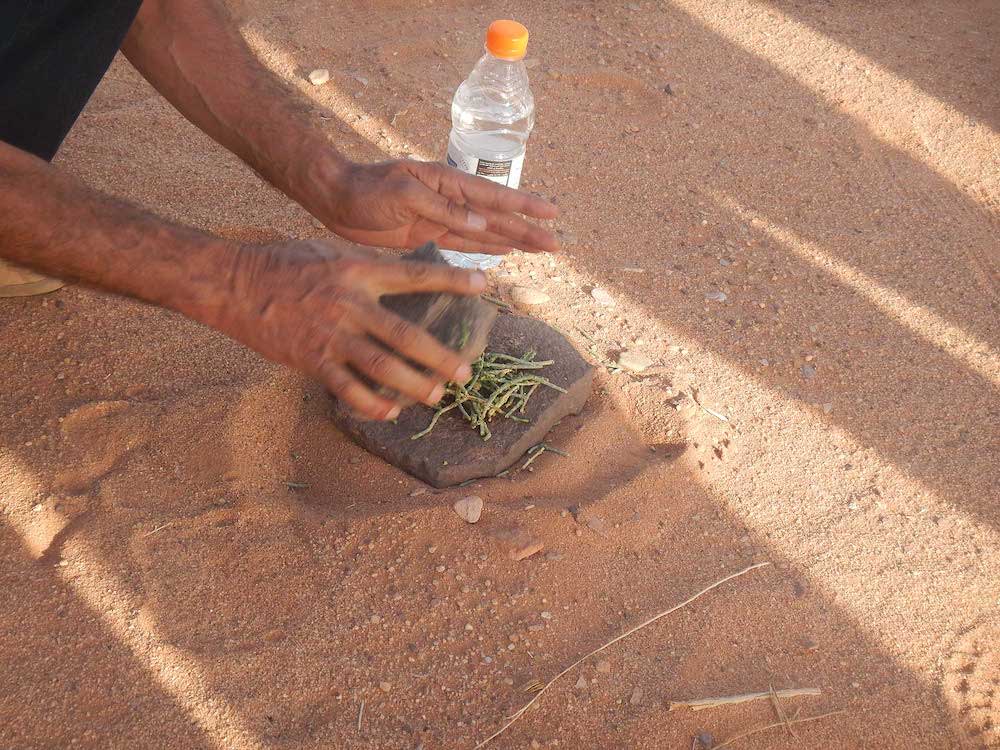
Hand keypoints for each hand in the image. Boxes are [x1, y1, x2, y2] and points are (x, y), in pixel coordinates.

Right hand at [217, 239, 484, 419]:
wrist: (234, 284)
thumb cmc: (284, 263)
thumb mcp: (331, 253)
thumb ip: (366, 266)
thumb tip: (403, 273)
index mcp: (358, 272)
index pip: (415, 276)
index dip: (452, 280)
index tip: (484, 284)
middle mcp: (350, 304)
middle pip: (406, 335)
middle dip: (440, 357)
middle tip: (465, 372)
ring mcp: (331, 335)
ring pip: (382, 367)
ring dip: (414, 385)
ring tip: (437, 395)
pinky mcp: (311, 359)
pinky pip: (348, 389)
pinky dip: (372, 404)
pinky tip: (391, 412)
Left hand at [296, 156, 559, 254]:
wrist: (336, 198)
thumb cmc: (366, 188)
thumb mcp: (404, 193)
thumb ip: (442, 210)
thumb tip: (480, 226)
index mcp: (447, 182)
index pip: (494, 196)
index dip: (524, 206)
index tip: (552, 213)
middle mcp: (450, 200)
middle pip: (497, 218)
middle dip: (527, 230)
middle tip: (556, 244)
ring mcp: (440, 218)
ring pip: (486, 233)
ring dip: (513, 241)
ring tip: (540, 249)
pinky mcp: (427, 235)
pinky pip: (464, 244)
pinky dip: (486, 249)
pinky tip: (505, 253)